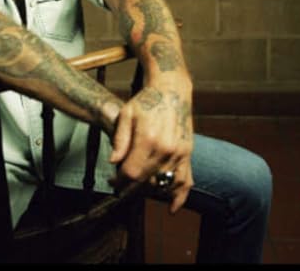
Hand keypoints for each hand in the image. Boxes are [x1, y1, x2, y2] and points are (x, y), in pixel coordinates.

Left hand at [108, 82, 193, 212]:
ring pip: (162, 184)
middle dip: (130, 186)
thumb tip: (113, 162)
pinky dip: (179, 196)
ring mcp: (179, 153)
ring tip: (138, 186)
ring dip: (148, 189)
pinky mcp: (187, 154)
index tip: (112, 181)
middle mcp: (166, 149)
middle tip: (121, 183)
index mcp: (148, 139)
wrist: (171, 91)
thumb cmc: (145, 101)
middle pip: (145, 181)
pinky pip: (186, 181)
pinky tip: (172, 208)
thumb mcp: (126, 114)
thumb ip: (120, 139)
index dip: (119, 181)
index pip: (131, 173)